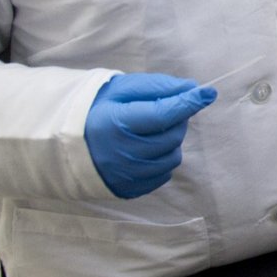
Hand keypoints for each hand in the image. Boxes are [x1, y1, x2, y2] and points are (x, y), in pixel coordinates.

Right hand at [84, 73, 216, 198]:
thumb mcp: (124, 89)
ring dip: (170, 142)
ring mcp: (125, 175)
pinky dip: (162, 160)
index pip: (163, 114)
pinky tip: (146, 149)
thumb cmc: (99, 109)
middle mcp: (121, 154)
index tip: (208, 93)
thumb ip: (159, 87)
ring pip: (172, 158)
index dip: (188, 103)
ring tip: (151, 131)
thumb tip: (193, 89)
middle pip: (172, 137)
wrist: (68, 142)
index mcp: (116, 124)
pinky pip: (163, 175)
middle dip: (177, 121)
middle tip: (163, 111)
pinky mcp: (129, 190)